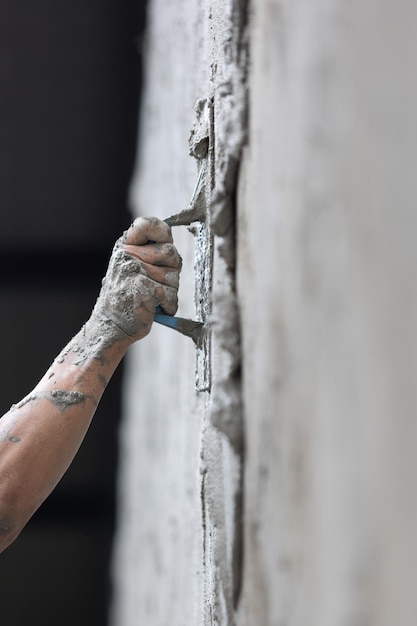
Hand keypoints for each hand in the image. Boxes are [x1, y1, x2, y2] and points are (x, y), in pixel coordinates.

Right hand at [91, 217, 181, 342]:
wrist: (110, 325)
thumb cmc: (125, 297)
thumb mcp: (129, 267)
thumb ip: (148, 253)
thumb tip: (172, 247)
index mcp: (124, 247)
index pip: (147, 224)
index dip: (162, 232)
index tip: (164, 242)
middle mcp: (128, 256)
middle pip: (171, 253)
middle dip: (172, 271)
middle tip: (157, 283)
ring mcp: (136, 272)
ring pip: (174, 277)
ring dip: (169, 291)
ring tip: (152, 298)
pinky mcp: (145, 290)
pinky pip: (172, 295)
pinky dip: (169, 306)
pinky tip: (156, 309)